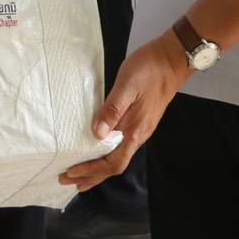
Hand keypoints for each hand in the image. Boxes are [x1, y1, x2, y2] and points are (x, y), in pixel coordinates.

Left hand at [58, 34, 190, 191]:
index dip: (92, 171)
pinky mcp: (138, 120)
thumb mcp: (127, 86)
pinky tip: (96, 147)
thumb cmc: (149, 70)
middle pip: (114, 165)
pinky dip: (104, 152)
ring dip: (96, 166)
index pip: (112, 162)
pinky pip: (119, 145)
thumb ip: (112, 109)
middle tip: (66, 179)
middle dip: (91, 175)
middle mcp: (138, 135)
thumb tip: (97, 134)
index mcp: (135, 131)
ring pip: (117, 156)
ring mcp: (139, 128)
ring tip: (78, 171)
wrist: (172, 59)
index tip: (72, 173)